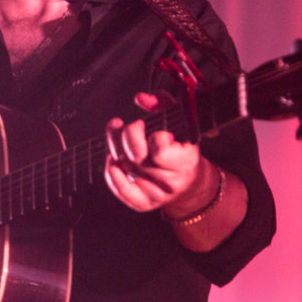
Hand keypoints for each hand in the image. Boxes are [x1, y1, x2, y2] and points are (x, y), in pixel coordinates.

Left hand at [103, 92, 207, 214]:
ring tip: (120, 134)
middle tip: (135, 125)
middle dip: (130, 134)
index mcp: (185, 160)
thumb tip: (141, 98)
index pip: (160, 150)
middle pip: (136, 156)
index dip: (156, 136)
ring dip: (116, 146)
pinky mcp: (143, 202)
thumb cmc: (182, 147)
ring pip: (124, 167)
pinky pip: (121, 189)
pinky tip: (112, 159)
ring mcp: (155, 193)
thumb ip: (163, 104)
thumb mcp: (180, 121)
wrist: (190, 182)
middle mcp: (170, 179)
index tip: (160, 131)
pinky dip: (111, 173)